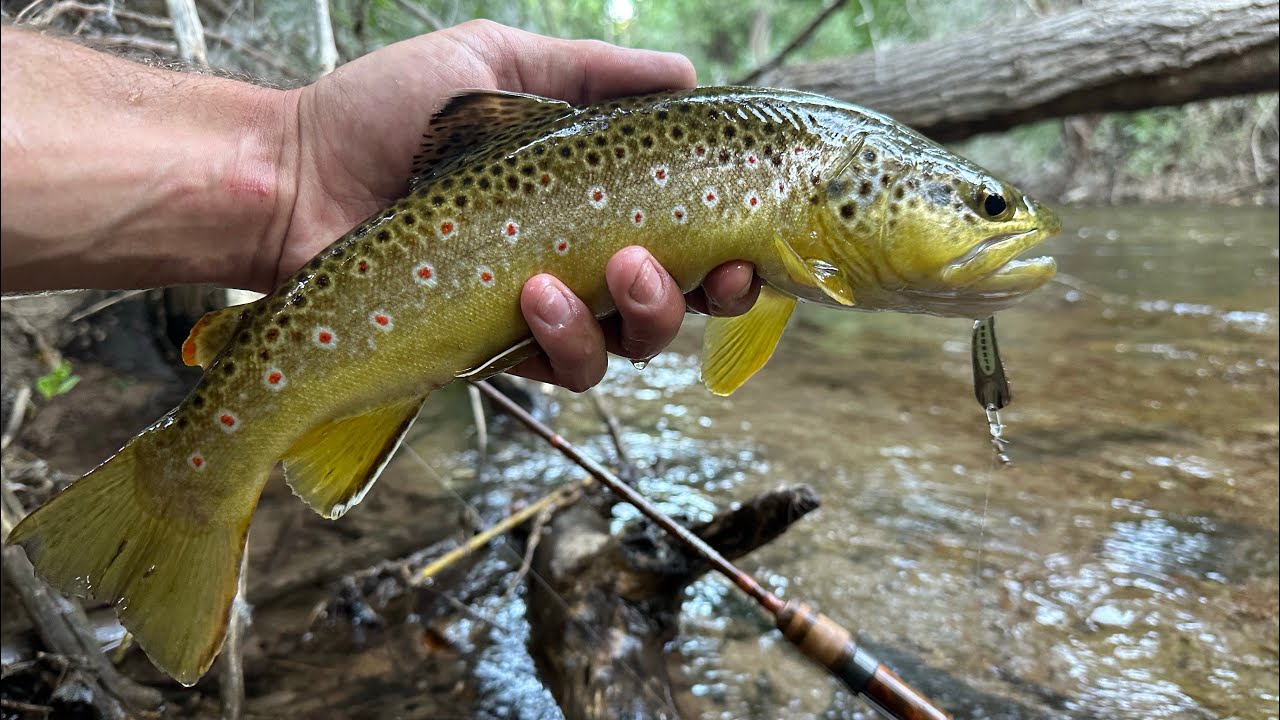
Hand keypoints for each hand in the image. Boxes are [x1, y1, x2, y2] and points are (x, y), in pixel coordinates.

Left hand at [278, 20, 758, 390]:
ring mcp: (534, 313)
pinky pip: (559, 369)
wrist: (295, 173)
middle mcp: (573, 263)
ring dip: (645, 315)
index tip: (750, 239)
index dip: (730, 248)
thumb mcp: (499, 64)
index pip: (683, 236)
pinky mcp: (492, 352)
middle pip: (676, 304)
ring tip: (619, 270)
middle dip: (707, 293)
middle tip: (708, 268)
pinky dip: (566, 339)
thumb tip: (688, 71)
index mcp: (587, 201)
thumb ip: (595, 73)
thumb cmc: (387, 111)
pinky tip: (540, 294)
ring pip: (627, 347)